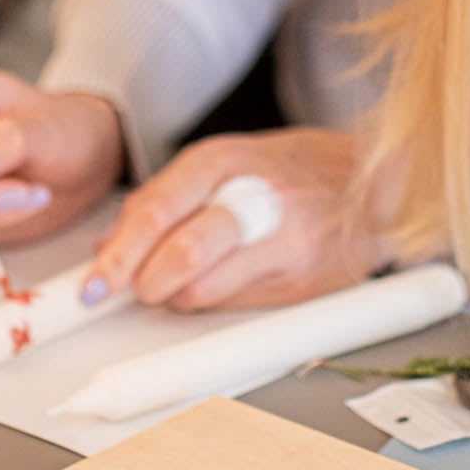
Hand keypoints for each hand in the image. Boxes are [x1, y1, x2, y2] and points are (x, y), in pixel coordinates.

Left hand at [87, 128, 392, 312]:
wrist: (377, 184)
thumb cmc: (294, 170)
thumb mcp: (227, 160)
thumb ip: (168, 196)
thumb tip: (109, 243)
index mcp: (223, 160)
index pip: (156, 212)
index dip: (117, 257)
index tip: (93, 286)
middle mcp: (253, 198)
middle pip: (181, 254)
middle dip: (144, 284)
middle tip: (134, 290)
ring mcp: (282, 244)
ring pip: (203, 291)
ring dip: (175, 299)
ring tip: (177, 286)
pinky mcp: (302, 284)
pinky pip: (235, 309)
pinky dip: (212, 306)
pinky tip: (217, 288)